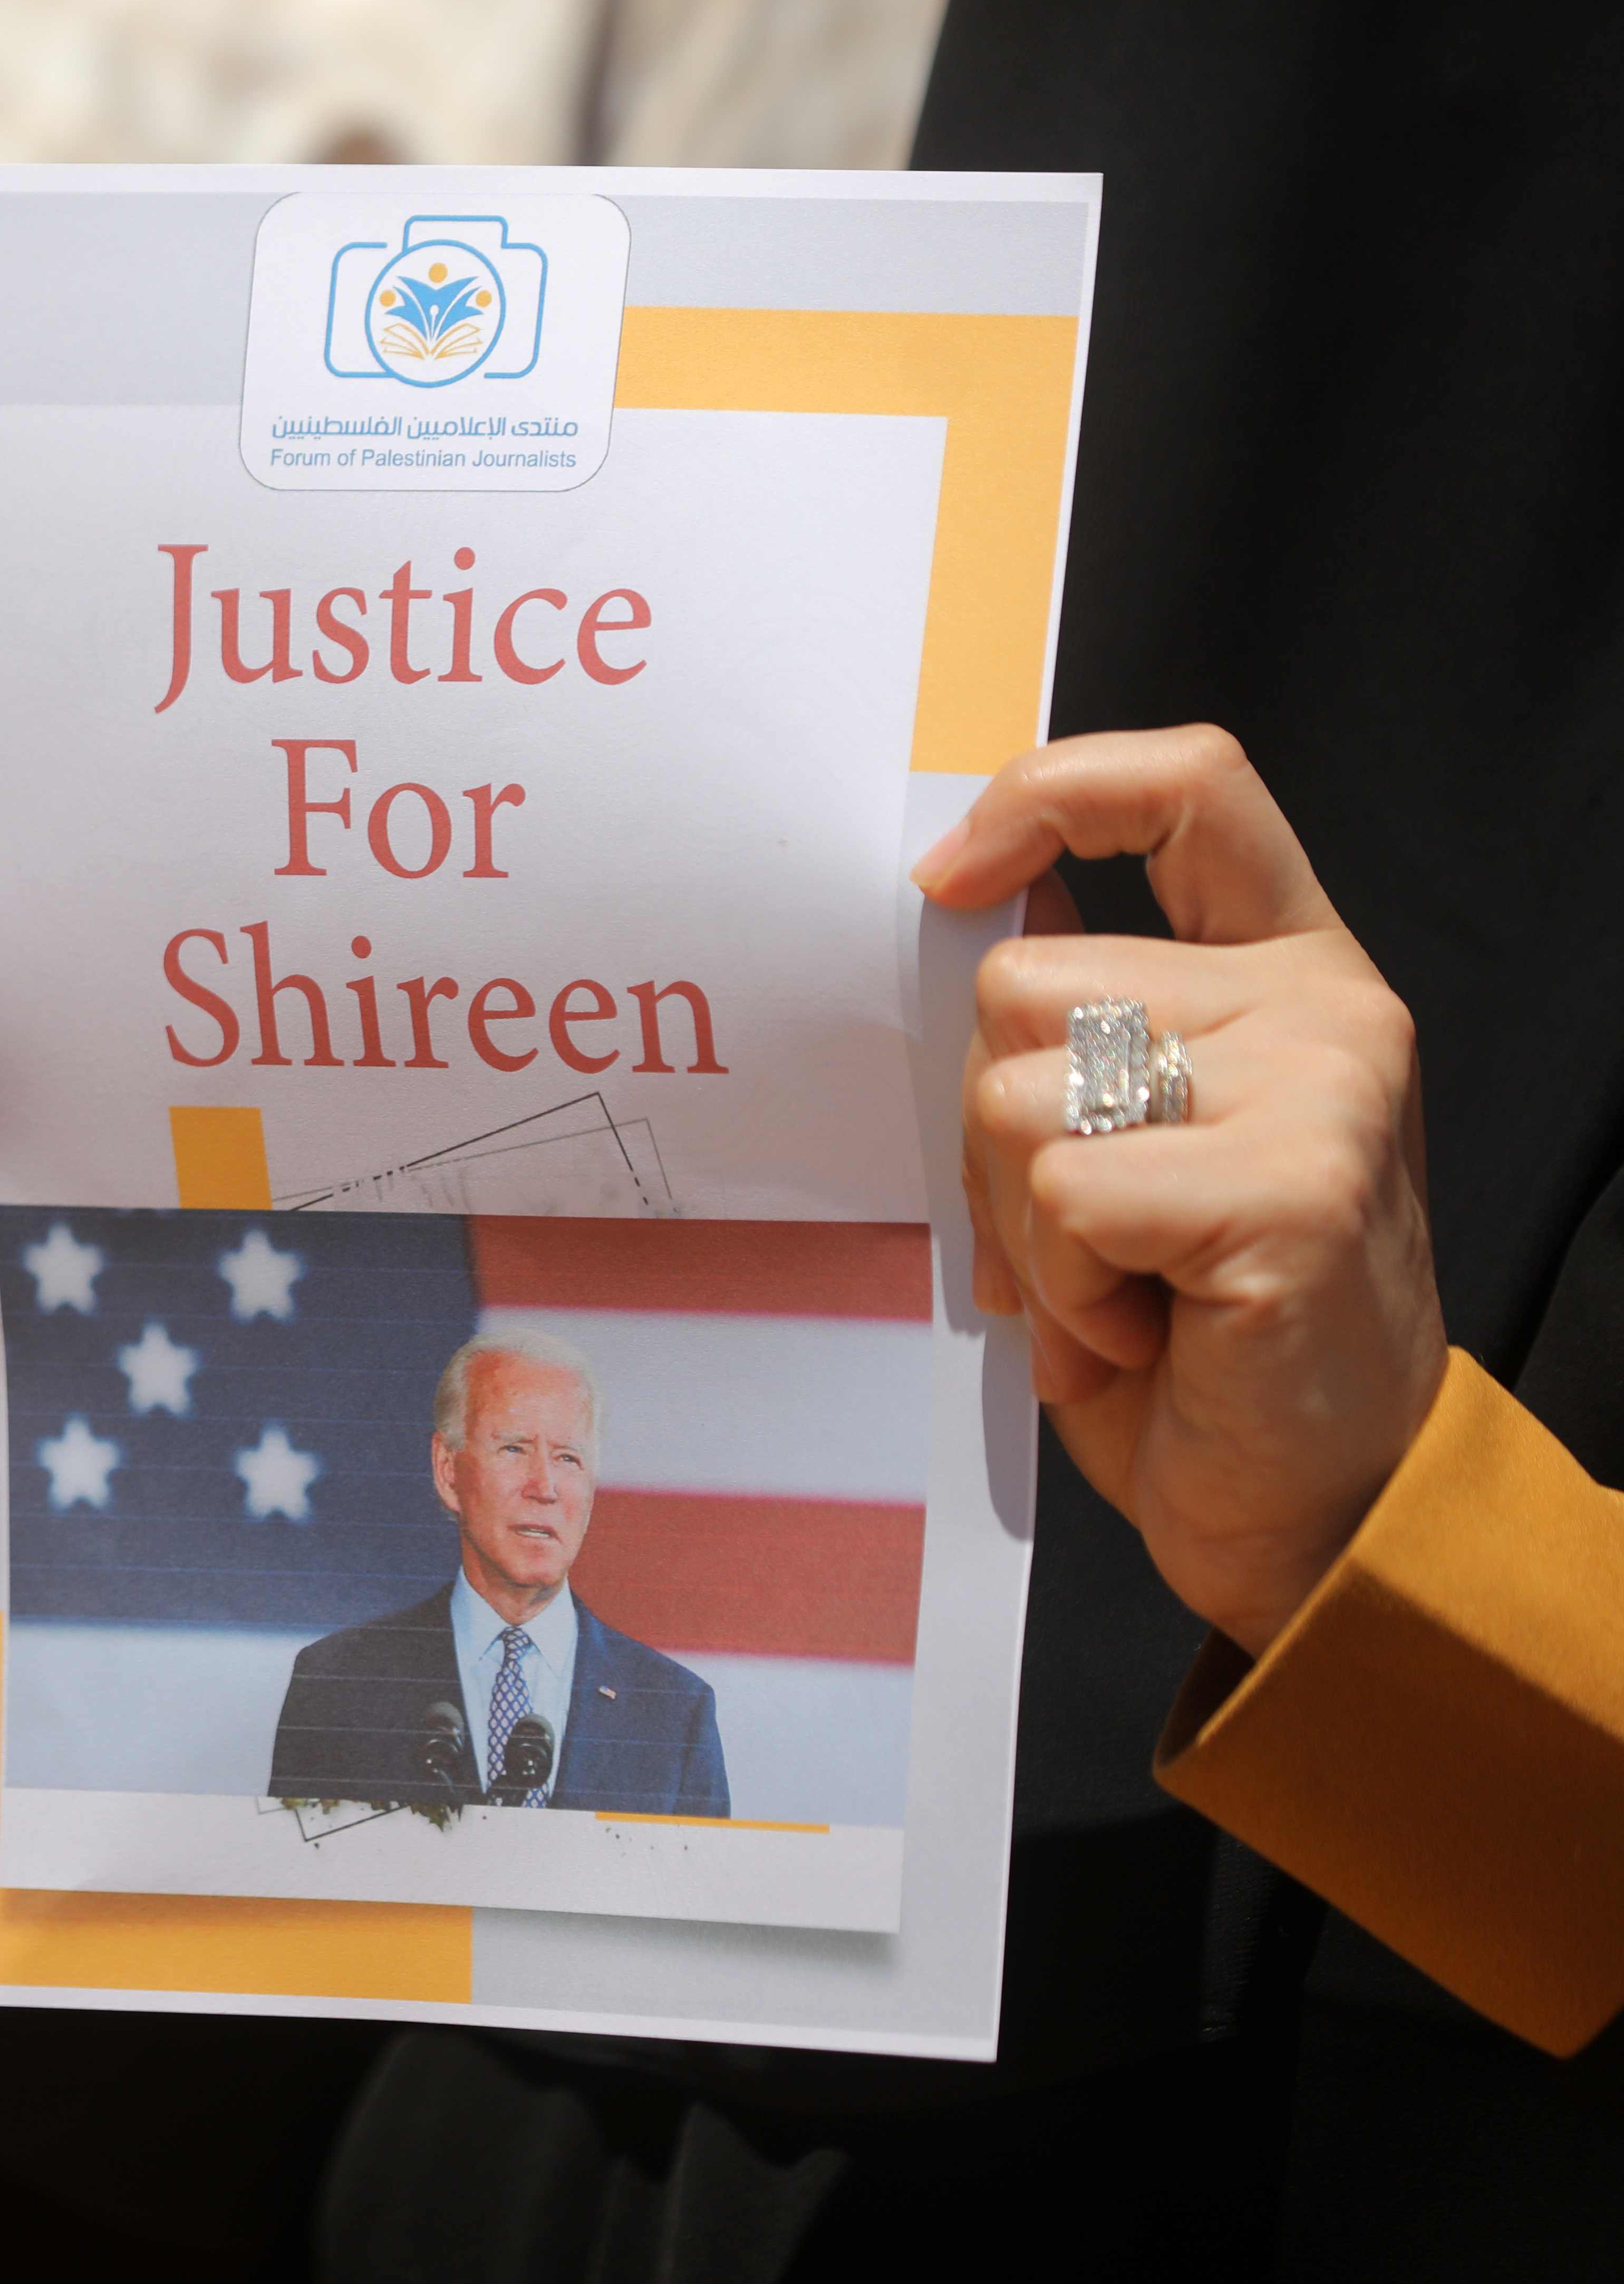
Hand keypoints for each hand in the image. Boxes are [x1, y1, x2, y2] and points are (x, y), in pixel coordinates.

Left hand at [913, 725, 1447, 1653]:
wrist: (1314, 1498)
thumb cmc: (1202, 1329)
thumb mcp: (1132, 1138)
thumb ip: (1080, 1021)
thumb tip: (973, 901)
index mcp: (1290, 973)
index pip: (1191, 786)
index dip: (1052, 793)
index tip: (957, 874)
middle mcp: (1326, 1009)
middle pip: (1024, 985)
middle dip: (993, 1128)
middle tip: (1077, 1237)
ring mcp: (1321, 1092)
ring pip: (1021, 1093)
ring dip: (1025, 1221)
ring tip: (1117, 1288)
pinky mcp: (1290, 1191)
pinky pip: (1064, 1194)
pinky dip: (1062, 1286)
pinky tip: (1141, 1329)